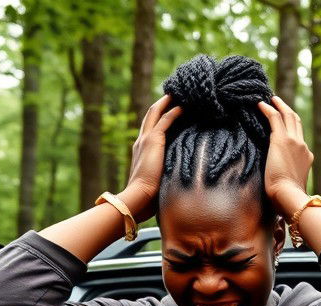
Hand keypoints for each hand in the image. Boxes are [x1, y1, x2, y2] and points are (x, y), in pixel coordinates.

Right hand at [123, 94, 182, 220]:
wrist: (138, 198)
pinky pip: (165, 120)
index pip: (149, 129)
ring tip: (178, 94)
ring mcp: (146, 140)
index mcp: (140, 151)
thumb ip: (162, 177)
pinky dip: (174, 111)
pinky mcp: (154, 141)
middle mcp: (140, 141)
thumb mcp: (156, 183)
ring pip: (156, 113)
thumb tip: (174, 183)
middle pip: (150, 116)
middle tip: (173, 94)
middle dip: (161, 104)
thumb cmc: (147, 198)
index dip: (157, 118)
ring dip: (167, 102)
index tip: (167, 110)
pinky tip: (183, 106)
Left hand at [257, 95, 313, 216]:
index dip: (292, 129)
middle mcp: (302, 146)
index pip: (300, 139)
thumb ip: (289, 180)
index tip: (284, 123)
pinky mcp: (281, 140)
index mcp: (307, 158)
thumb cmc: (289, 198)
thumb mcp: (292, 186)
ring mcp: (294, 142)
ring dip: (279, 105)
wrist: (290, 197)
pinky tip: (259, 104)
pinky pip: (274, 118)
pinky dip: (268, 109)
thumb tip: (281, 188)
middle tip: (278, 102)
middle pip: (297, 122)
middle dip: (288, 111)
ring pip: (288, 116)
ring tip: (270, 99)